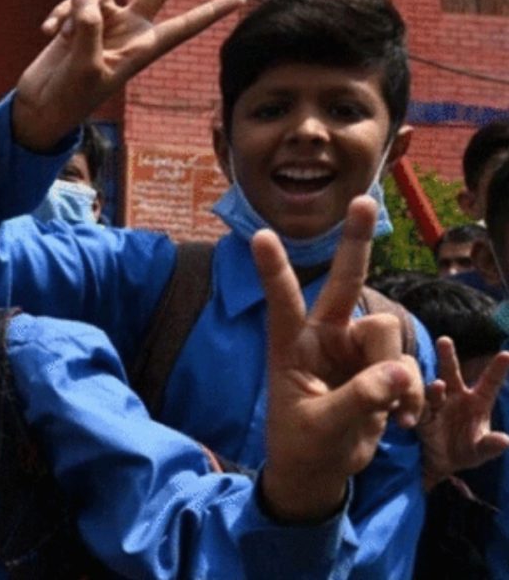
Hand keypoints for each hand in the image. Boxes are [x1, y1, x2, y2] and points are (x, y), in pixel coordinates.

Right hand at [12, 0, 244, 150]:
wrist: (41, 106)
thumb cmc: (70, 96)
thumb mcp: (85, 65)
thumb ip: (89, 26)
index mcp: (142, 49)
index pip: (184, 27)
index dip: (210, 13)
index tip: (240, 0)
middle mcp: (128, 31)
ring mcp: (104, 24)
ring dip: (78, 6)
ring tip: (62, 33)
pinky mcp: (79, 20)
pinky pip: (76, 0)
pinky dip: (61, 12)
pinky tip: (48, 32)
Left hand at [255, 196, 423, 521]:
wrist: (321, 471)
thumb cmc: (303, 445)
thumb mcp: (322, 427)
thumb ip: (360, 399)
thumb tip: (400, 373)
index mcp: (290, 346)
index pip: (282, 301)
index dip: (274, 270)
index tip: (261, 235)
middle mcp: (323, 337)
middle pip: (346, 282)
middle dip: (356, 242)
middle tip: (363, 200)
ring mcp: (354, 349)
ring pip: (387, 333)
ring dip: (395, 372)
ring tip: (387, 412)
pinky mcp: (381, 367)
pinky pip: (408, 364)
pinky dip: (411, 392)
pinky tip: (400, 418)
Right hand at [418, 338, 508, 489]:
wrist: (440, 463)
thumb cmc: (466, 451)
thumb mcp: (480, 452)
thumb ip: (490, 445)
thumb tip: (504, 440)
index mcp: (477, 401)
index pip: (489, 383)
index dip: (497, 369)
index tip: (506, 354)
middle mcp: (455, 396)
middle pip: (451, 373)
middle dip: (447, 356)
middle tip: (444, 340)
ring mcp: (436, 404)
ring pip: (432, 388)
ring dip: (434, 387)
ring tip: (437, 386)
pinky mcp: (420, 414)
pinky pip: (416, 407)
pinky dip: (415, 405)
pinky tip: (413, 404)